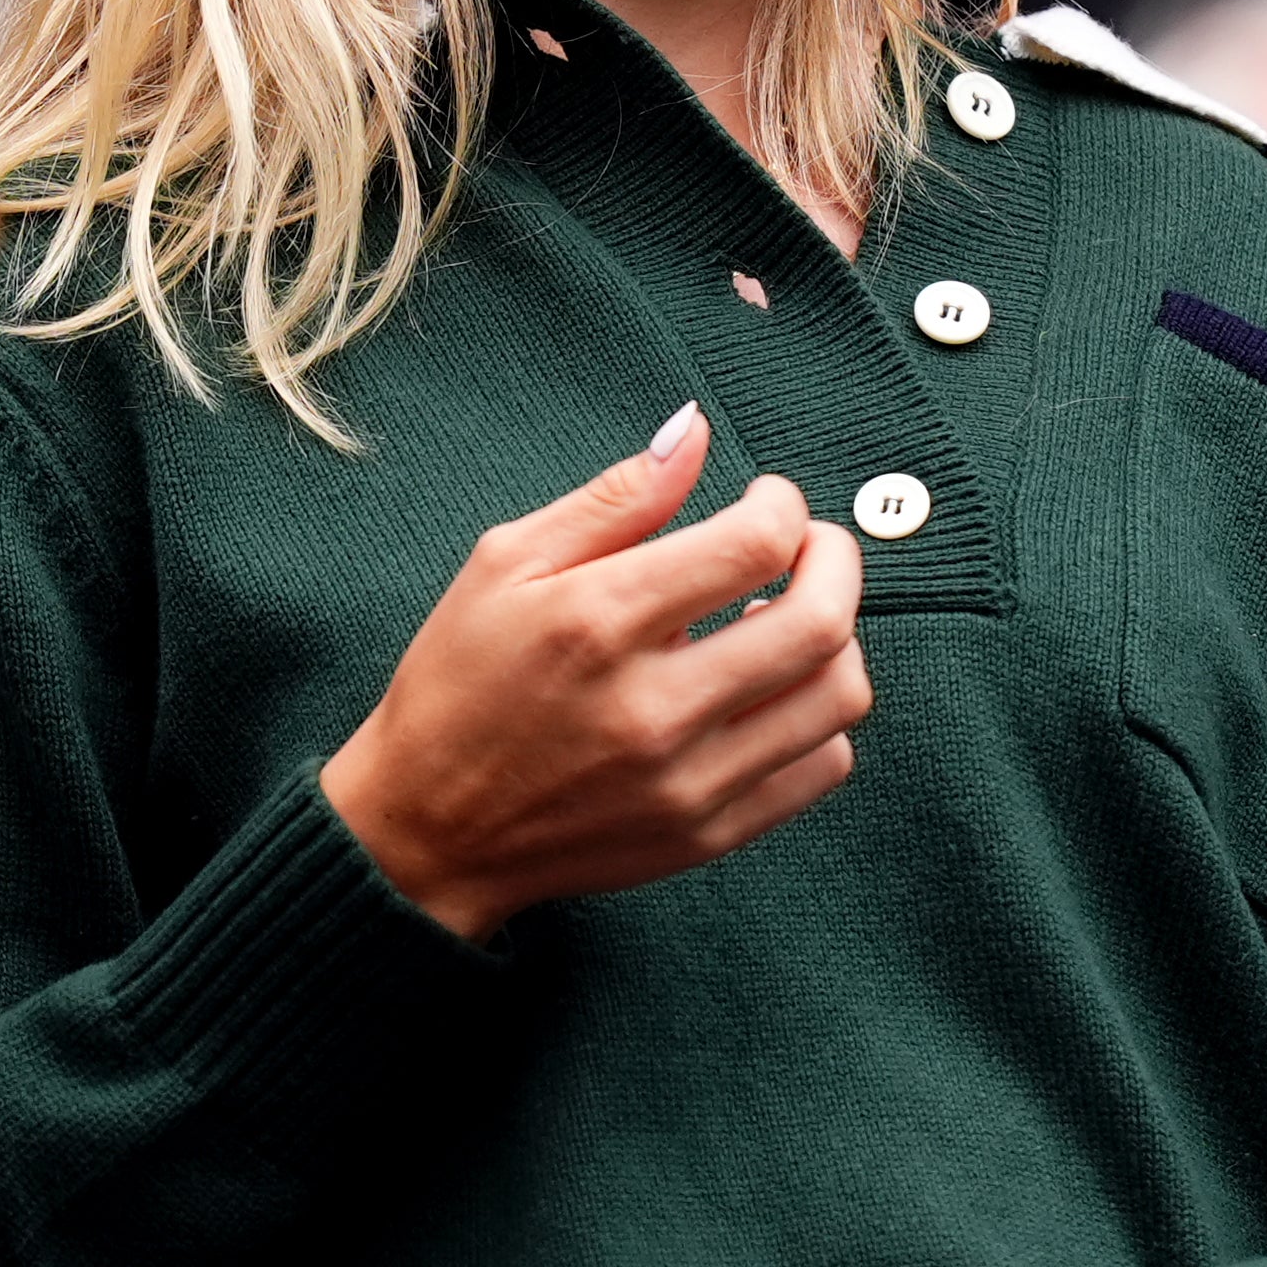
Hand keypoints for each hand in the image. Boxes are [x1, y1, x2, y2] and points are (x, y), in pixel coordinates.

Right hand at [318, 405, 869, 940]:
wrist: (428, 831)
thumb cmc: (459, 683)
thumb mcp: (506, 565)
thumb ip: (614, 498)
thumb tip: (693, 432)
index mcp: (598, 622)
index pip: (755, 544)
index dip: (782, 505)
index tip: (766, 502)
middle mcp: (652, 707)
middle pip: (821, 621)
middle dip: (836, 561)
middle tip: (811, 547)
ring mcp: (687, 780)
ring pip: (837, 696)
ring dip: (837, 639)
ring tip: (787, 618)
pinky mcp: (706, 833)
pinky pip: (821, 767)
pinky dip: (818, 717)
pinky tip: (771, 692)